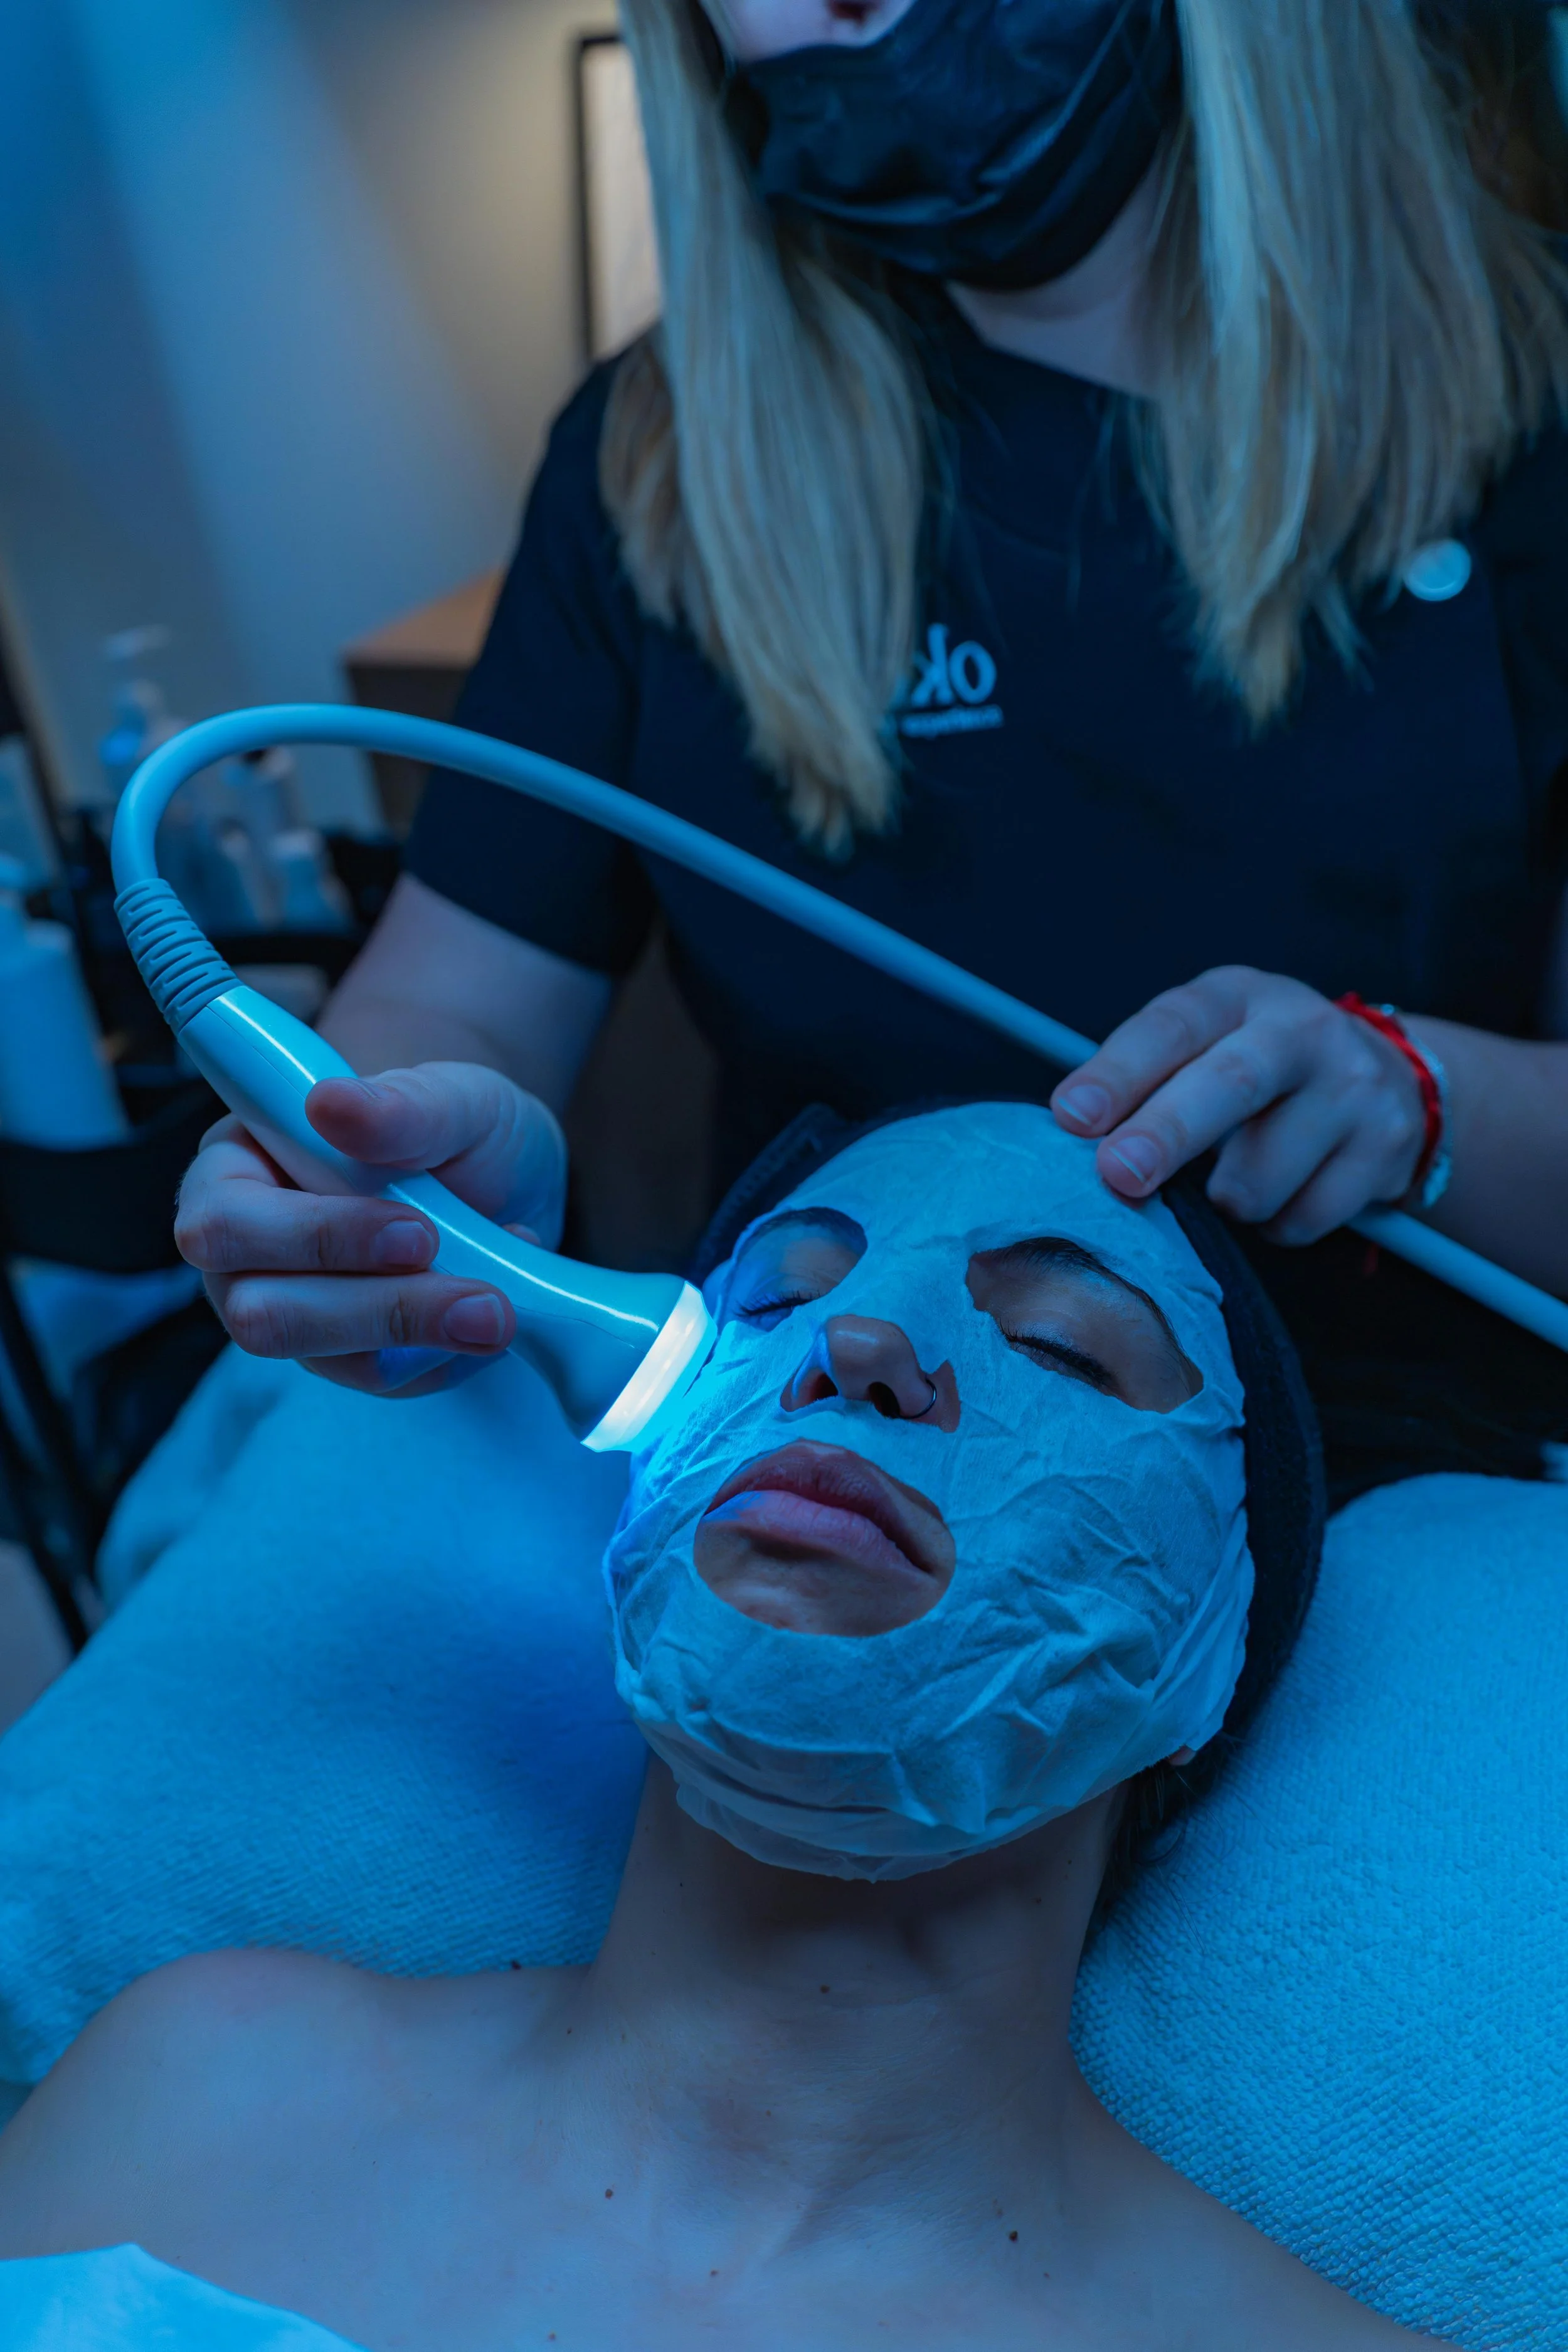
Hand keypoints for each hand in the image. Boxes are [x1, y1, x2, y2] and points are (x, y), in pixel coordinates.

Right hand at [174, 1063, 567, 1395]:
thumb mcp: (452, 1099)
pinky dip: (444, 1350)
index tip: (417, 1230)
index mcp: (236, 1168)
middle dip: (374, 1306)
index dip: (315, 1235)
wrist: (510, 1180)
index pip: (223, 1220)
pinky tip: (492, 1307)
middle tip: (476, 1290)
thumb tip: (330, 1103)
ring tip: (498, 1309)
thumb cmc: (457, 1128)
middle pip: (257, 1312)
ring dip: (416, 1336)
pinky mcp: (345, 1358)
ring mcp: (290, 1311)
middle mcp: (245, 1251)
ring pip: (319, 1356)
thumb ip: (397, 1105)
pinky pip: (379, 1379)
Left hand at [1049, 967, 1429, 1243]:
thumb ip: (1147, 1079)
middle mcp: (1301, 1031)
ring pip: (1262, 1176)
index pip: (1174, 1027)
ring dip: (1227, 1200)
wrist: (1387, 1081)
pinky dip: (1276, 1223)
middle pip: (1231, 1084)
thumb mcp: (1205, 1045)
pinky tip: (1288, 1189)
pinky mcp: (1385, 1145)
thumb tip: (1076, 1134)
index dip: (1120, 1073)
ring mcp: (1353, 1087)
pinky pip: (1303, 1217)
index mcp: (1237, 997)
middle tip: (1120, 1175)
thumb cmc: (1256, 1068)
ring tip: (1237, 1176)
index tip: (1072, 1116)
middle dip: (1167, 1133)